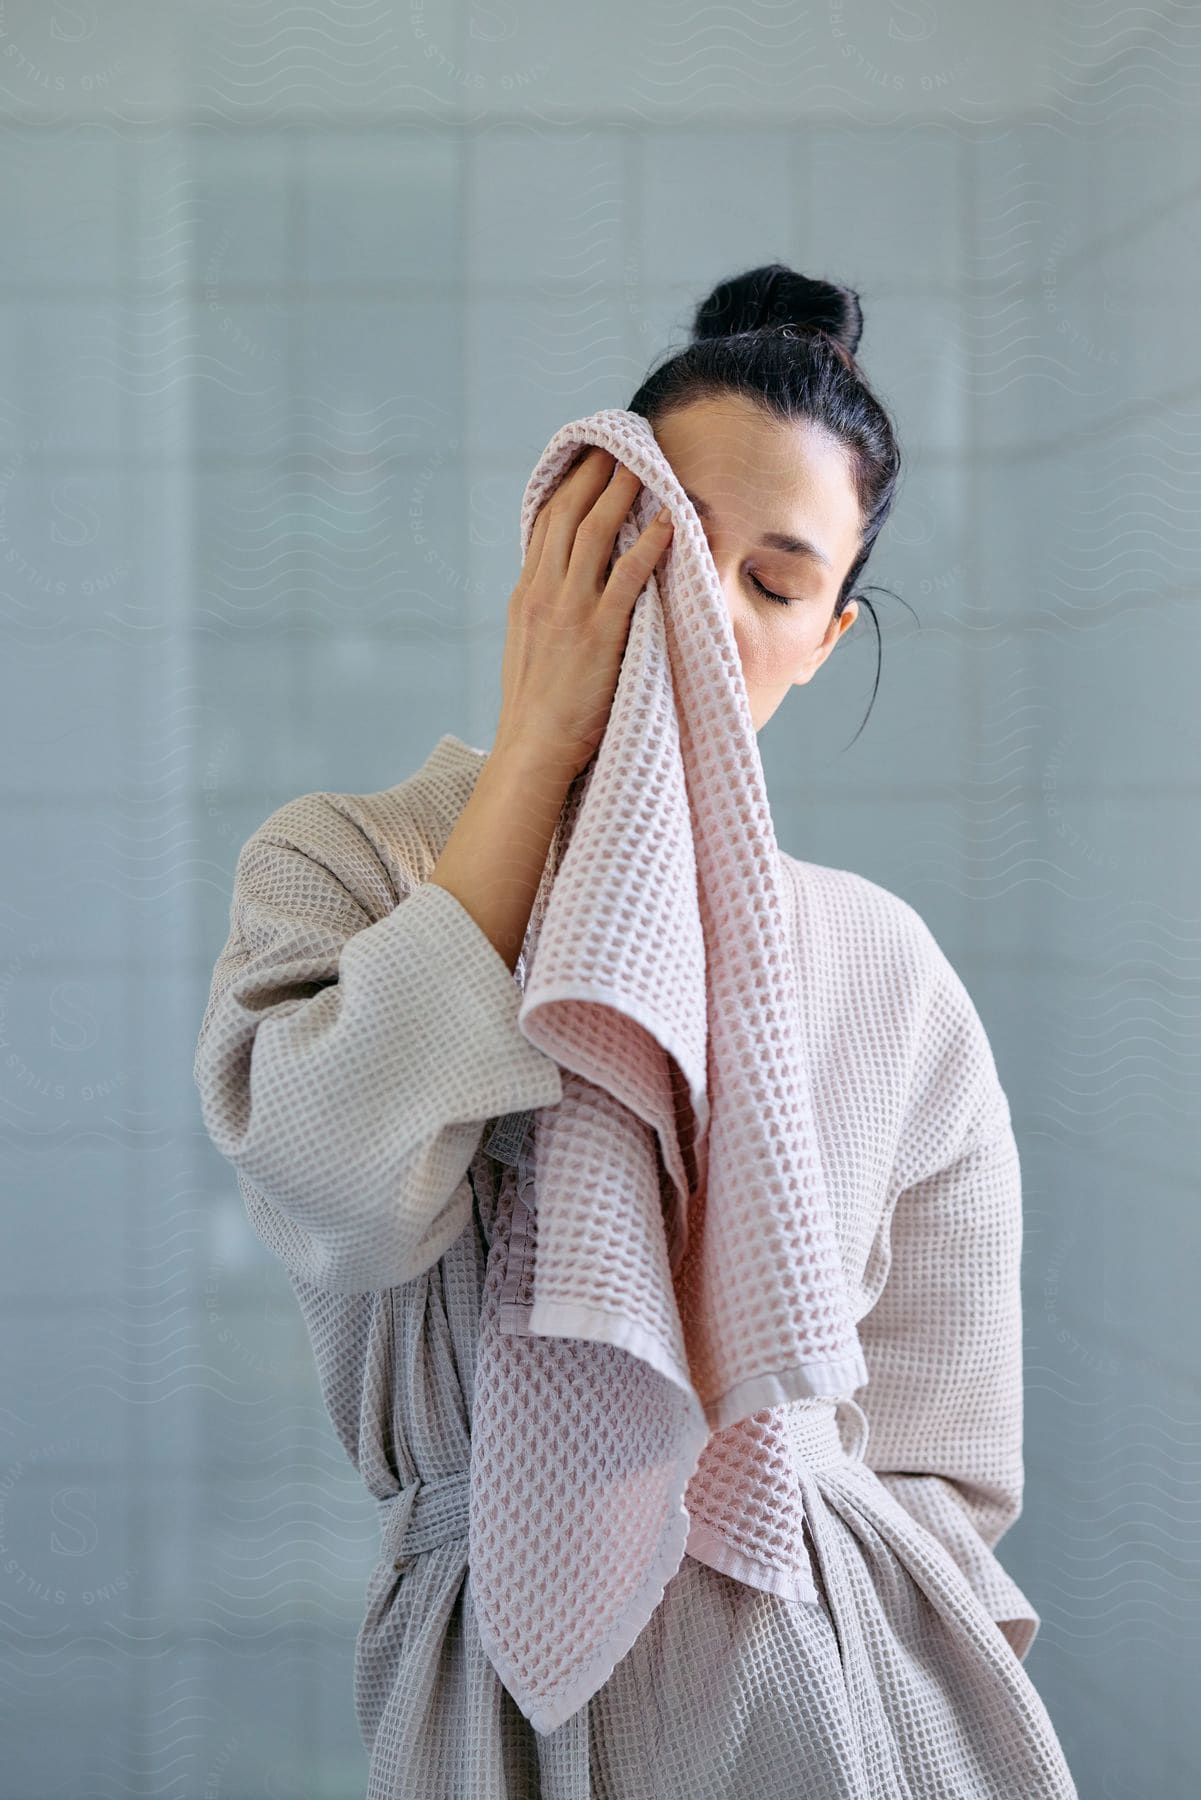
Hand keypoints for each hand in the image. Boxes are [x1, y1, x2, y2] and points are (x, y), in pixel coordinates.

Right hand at [493, 446, 673, 781]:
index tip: (588, 460)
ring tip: (645, 465)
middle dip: (594, 476)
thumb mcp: (529, 648)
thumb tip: (560, 587)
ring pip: (594, 535)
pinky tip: (670, 522)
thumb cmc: (537, 709)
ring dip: (621, 495)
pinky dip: (649, 545)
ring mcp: (570, 612)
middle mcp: (543, 594)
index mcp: (526, 595)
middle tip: (619, 444)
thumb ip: (544, 611)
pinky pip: (627, 578)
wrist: (532, 748)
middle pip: (568, 516)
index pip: (545, 524)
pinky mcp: (598, 635)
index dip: (569, 486)